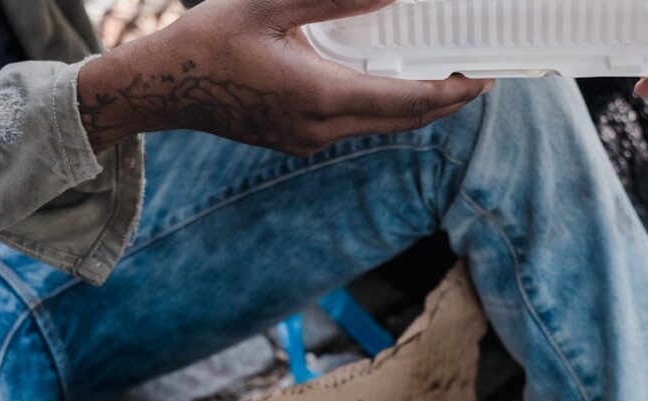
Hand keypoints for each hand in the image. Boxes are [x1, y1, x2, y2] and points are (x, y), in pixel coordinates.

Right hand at [77, 0, 493, 154]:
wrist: (162, 88)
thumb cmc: (208, 41)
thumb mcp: (269, 5)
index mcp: (318, 96)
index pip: (407, 101)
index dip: (452, 92)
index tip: (485, 78)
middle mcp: (320, 128)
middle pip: (404, 121)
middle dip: (446, 101)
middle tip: (479, 78)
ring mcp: (310, 140)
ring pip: (383, 127)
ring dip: (418, 106)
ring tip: (445, 79)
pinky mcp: (300, 141)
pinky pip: (358, 126)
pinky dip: (386, 108)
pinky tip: (391, 85)